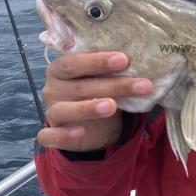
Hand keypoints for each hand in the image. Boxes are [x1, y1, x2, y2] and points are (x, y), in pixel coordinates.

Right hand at [36, 52, 153, 152]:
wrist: (88, 123)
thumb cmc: (95, 92)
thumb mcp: (102, 78)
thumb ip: (112, 70)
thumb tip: (144, 60)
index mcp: (60, 69)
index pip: (74, 62)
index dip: (97, 61)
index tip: (124, 59)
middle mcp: (53, 89)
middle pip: (80, 86)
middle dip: (112, 85)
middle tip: (141, 84)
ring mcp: (51, 112)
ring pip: (65, 110)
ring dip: (89, 108)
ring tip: (112, 106)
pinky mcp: (52, 134)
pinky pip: (52, 137)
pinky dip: (64, 135)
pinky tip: (80, 132)